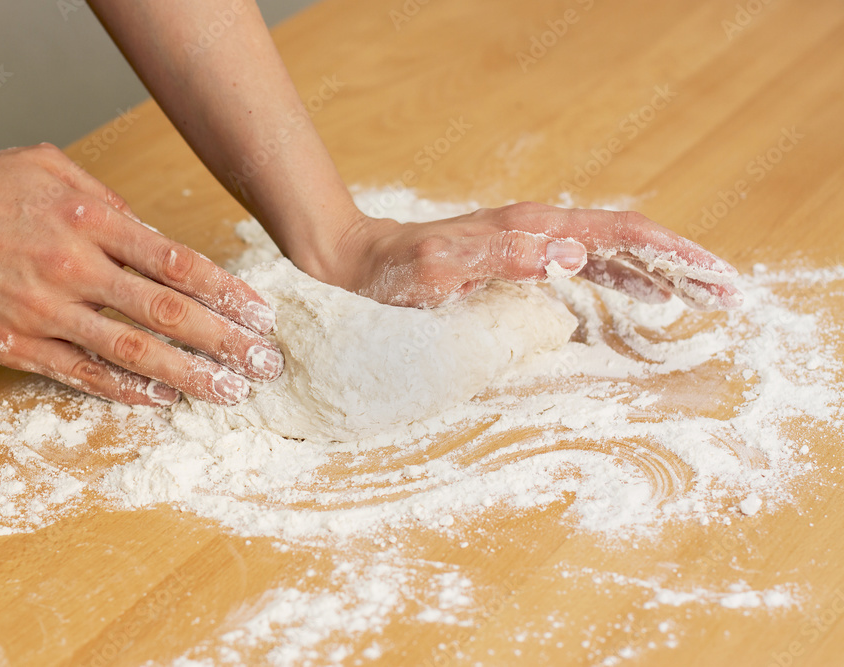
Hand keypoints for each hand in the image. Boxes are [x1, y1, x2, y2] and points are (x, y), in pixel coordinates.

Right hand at [0, 144, 282, 405]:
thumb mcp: (47, 167)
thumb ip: (108, 200)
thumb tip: (155, 233)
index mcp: (87, 220)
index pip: (176, 262)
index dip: (226, 292)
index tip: (260, 314)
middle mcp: (73, 268)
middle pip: (167, 313)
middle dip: (225, 342)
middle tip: (265, 365)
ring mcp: (45, 313)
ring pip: (132, 353)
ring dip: (188, 377)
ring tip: (229, 393)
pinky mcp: (17, 347)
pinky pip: (82, 375)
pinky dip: (126, 390)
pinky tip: (162, 400)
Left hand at [319, 202, 741, 309]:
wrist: (357, 265)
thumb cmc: (390, 273)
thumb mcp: (436, 268)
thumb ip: (499, 256)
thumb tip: (572, 254)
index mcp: (527, 230)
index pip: (617, 234)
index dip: (671, 254)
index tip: (714, 278)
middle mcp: (535, 233)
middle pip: (626, 241)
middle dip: (680, 265)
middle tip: (729, 296)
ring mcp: (528, 247)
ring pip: (610, 255)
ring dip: (658, 273)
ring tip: (701, 297)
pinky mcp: (517, 264)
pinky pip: (582, 270)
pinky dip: (621, 280)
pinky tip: (639, 296)